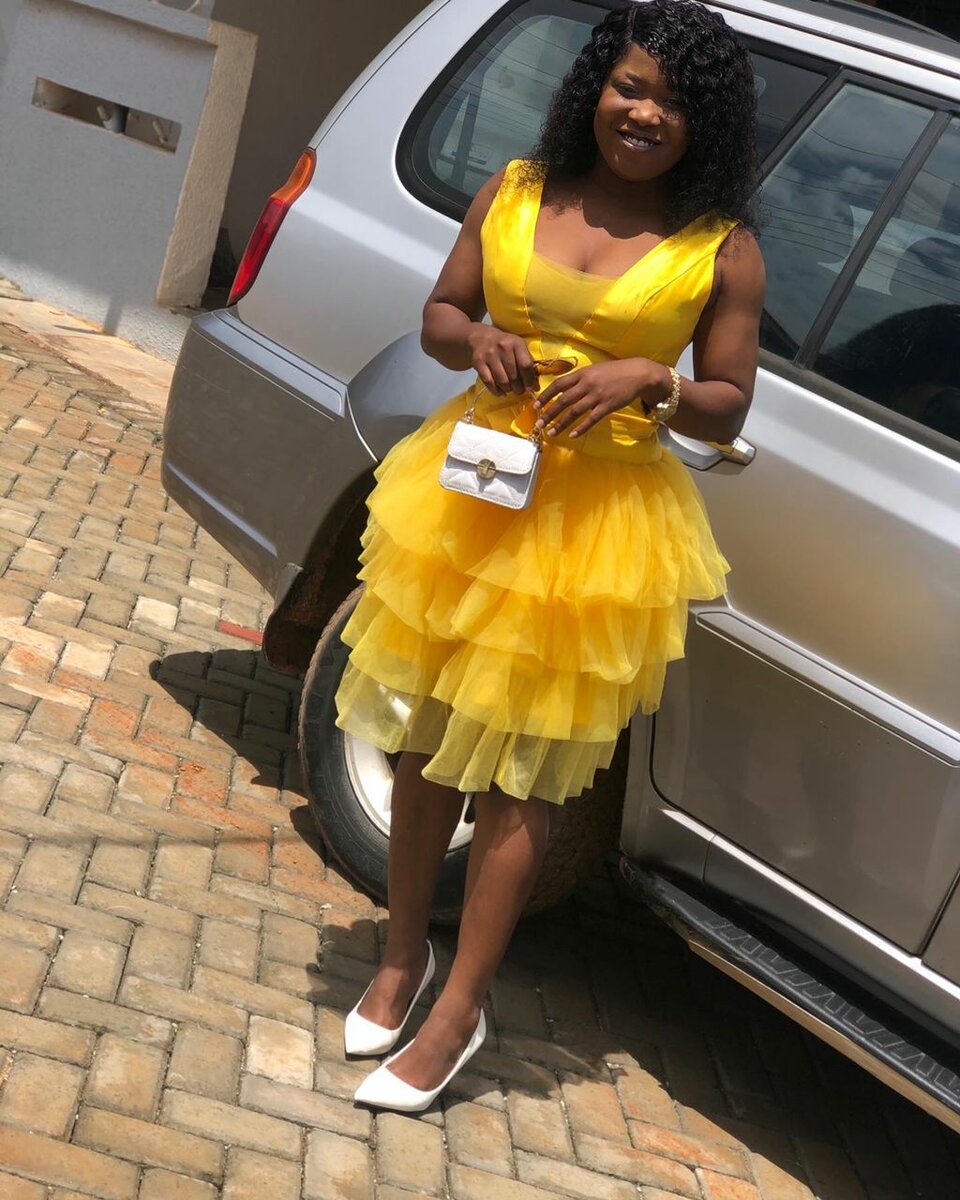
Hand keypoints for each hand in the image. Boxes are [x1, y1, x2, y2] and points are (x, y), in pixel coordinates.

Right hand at [466, 325, 538, 395]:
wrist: (481, 337)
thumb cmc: (504, 345)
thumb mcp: (518, 347)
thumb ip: (527, 363)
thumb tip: (535, 387)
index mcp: (516, 343)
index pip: (525, 365)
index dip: (530, 380)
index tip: (531, 388)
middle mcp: (503, 347)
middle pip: (514, 376)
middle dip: (519, 388)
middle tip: (519, 390)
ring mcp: (489, 355)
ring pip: (502, 381)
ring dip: (508, 390)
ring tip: (510, 389)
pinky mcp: (478, 362)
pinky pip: (489, 382)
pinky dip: (496, 391)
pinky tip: (500, 391)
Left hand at [534, 358, 670, 438]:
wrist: (638, 373)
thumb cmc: (614, 371)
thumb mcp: (594, 369)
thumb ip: (579, 378)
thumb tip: (562, 388)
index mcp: (582, 373)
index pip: (558, 384)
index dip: (545, 395)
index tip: (535, 405)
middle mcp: (587, 384)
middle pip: (563, 400)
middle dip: (548, 413)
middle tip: (538, 423)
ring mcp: (597, 396)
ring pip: (574, 412)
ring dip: (560, 424)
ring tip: (550, 432)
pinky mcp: (607, 406)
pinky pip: (591, 419)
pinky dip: (580, 428)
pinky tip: (572, 436)